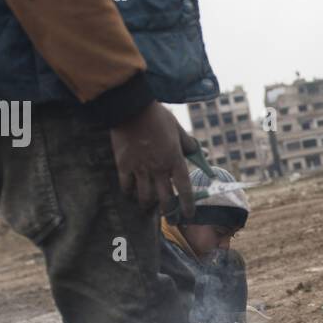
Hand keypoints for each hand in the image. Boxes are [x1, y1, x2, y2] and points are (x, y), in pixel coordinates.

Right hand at [109, 101, 194, 216]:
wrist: (131, 108)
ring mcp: (140, 168)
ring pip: (145, 196)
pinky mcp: (124, 165)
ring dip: (147, 204)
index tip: (188, 214)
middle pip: (165, 198)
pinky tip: (131, 192)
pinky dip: (129, 192)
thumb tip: (198, 152)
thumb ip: (188, 144)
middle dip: (168, 210)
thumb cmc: (157, 116)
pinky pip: (126, 186)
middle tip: (169, 215)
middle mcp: (159, 168)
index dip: (187, 204)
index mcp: (174, 159)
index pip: (184, 188)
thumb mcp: (177, 129)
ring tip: (148, 206)